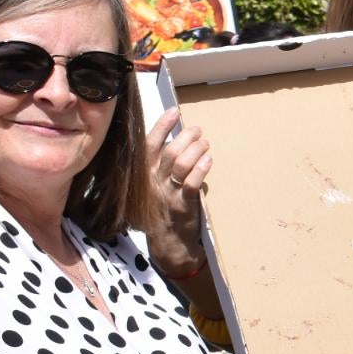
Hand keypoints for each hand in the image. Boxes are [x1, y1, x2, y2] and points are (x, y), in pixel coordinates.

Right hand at [146, 114, 211, 269]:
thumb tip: (177, 139)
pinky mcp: (183, 205)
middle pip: (169, 151)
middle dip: (185, 136)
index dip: (161, 126)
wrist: (168, 241)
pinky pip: (192, 182)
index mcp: (144, 175)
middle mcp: (153, 182)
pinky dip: (201, 168)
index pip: (149, 145)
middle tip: (198, 130)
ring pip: (180, 163)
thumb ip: (160, 166)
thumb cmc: (163, 209)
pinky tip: (208, 160)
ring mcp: (168, 193)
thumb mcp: (154, 186)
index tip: (174, 112)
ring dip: (196, 149)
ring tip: (205, 143)